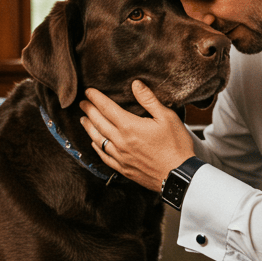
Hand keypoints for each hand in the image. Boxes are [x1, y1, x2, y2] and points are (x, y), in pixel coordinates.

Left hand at [79, 81, 195, 190]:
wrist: (180, 176)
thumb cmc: (177, 145)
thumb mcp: (167, 117)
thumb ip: (149, 100)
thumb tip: (135, 84)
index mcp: (130, 126)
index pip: (106, 108)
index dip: (95, 98)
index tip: (88, 91)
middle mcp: (121, 141)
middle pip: (98, 123)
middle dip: (89, 111)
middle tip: (81, 103)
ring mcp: (121, 157)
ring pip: (98, 140)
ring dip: (89, 128)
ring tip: (83, 120)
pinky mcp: (124, 169)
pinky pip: (104, 157)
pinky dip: (97, 148)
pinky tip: (94, 143)